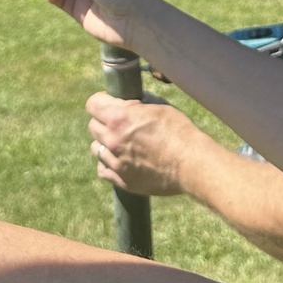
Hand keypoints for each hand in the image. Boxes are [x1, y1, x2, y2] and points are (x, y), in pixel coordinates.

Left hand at [86, 92, 207, 197]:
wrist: (190, 163)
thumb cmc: (179, 131)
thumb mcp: (158, 107)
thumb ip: (136, 106)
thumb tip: (128, 104)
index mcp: (119, 118)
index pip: (92, 104)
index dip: (102, 101)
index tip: (111, 104)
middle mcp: (112, 140)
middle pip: (92, 126)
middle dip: (103, 121)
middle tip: (119, 124)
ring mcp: (115, 162)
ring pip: (96, 148)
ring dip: (104, 143)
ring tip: (121, 144)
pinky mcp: (121, 180)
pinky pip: (102, 169)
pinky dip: (108, 164)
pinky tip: (120, 160)